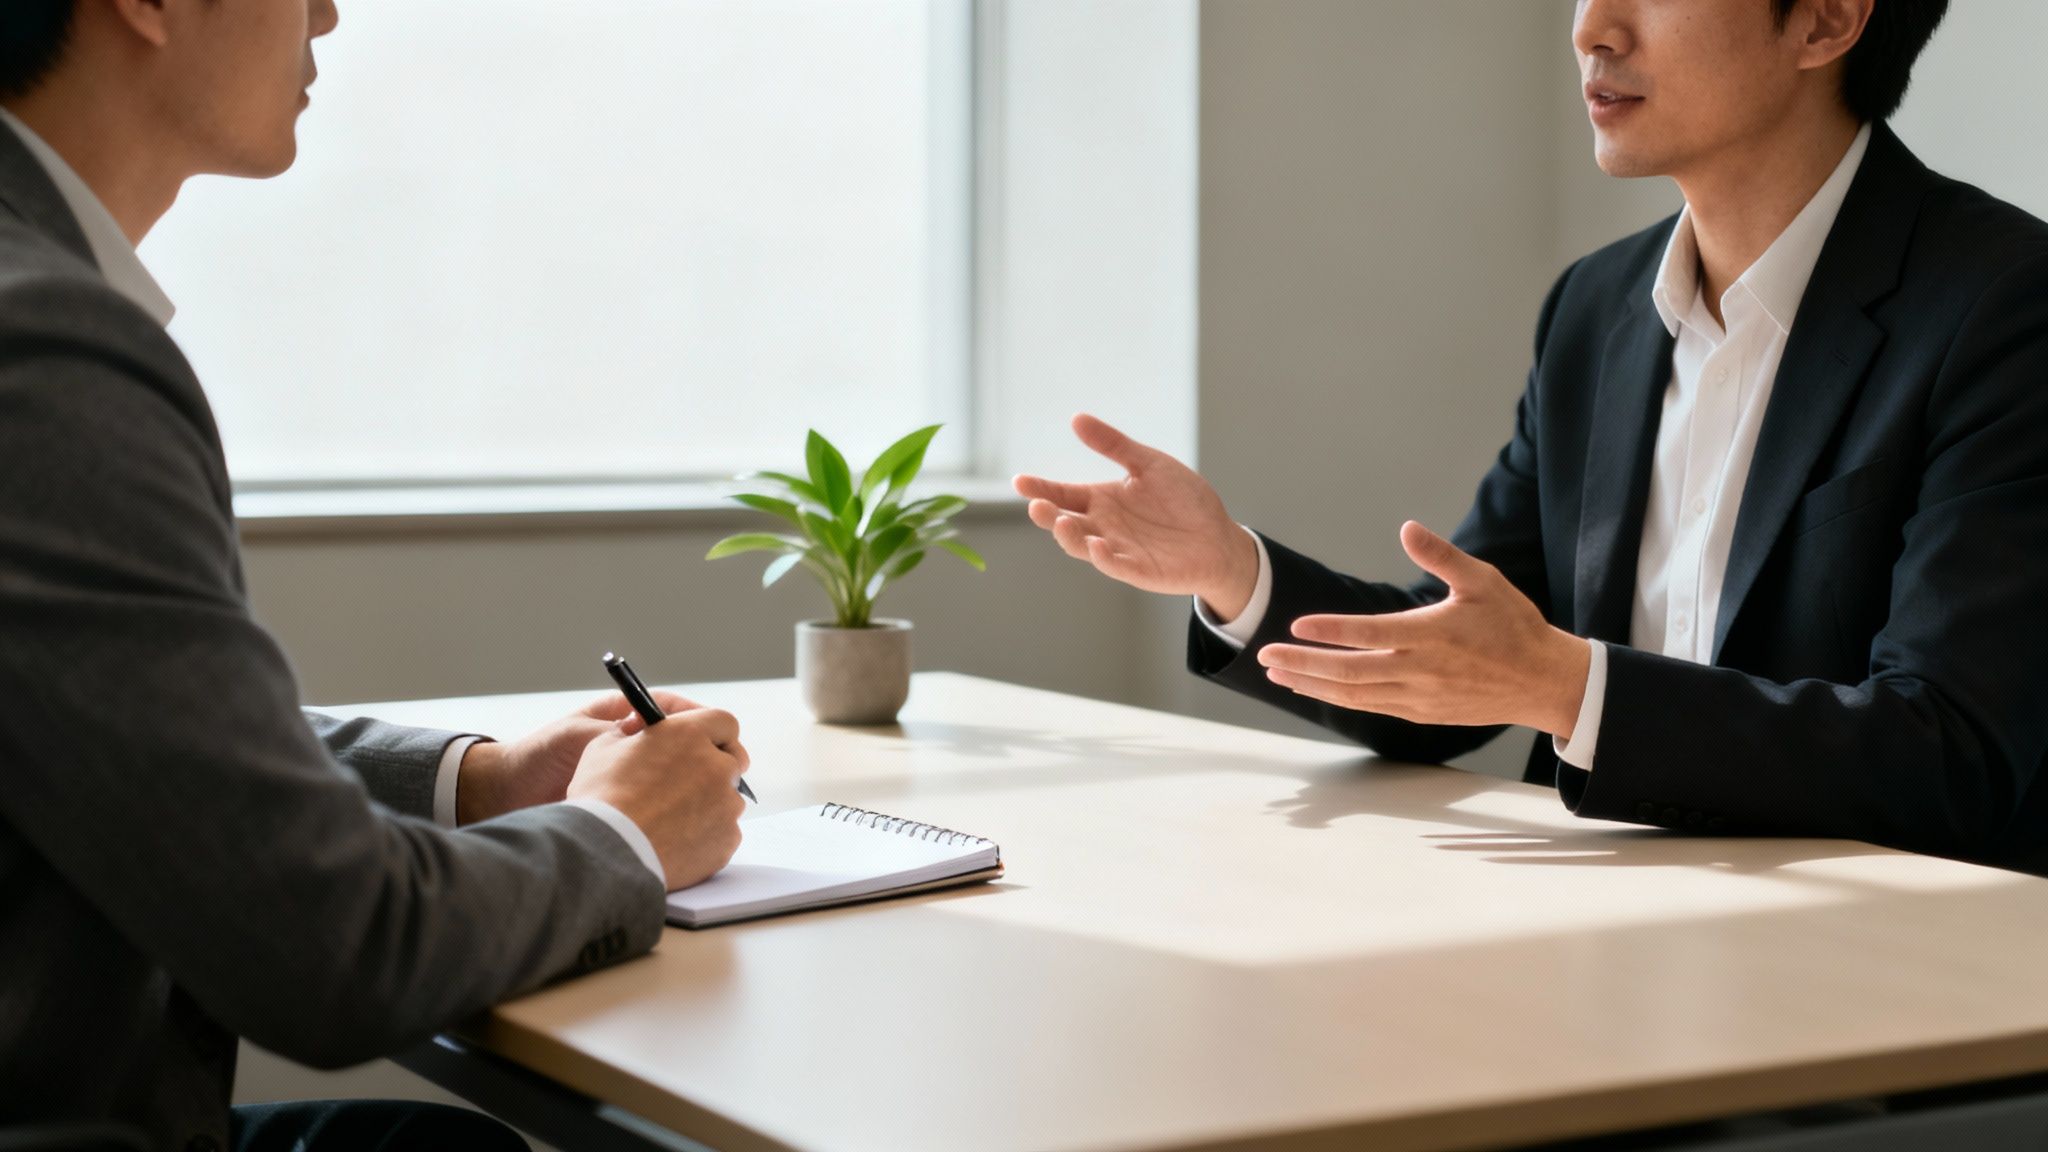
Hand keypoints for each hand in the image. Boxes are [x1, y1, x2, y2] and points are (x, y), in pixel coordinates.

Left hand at [456, 690, 703, 824]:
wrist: (507, 795)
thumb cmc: (539, 756)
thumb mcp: (579, 737)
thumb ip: (614, 735)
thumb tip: (651, 733)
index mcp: (625, 718)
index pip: (677, 712)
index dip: (702, 722)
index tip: (719, 736)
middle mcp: (637, 745)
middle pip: (690, 745)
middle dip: (711, 757)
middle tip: (726, 771)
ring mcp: (637, 775)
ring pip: (683, 777)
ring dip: (700, 786)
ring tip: (712, 796)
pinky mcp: (632, 804)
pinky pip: (667, 805)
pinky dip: (682, 811)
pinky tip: (690, 819)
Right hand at [567, 706, 750, 889]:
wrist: (606, 852)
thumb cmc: (601, 798)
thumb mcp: (604, 747)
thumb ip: (633, 734)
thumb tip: (637, 729)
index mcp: (691, 735)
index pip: (723, 722)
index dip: (713, 734)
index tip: (702, 744)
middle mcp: (717, 766)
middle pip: (730, 762)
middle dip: (712, 770)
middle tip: (683, 786)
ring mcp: (727, 805)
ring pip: (727, 800)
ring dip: (708, 806)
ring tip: (670, 822)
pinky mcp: (727, 839)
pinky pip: (724, 833)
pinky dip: (706, 836)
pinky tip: (676, 843)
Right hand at [1012, 413, 1260, 618]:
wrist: (1219, 536)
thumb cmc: (1184, 500)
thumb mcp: (1149, 464)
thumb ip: (1114, 445)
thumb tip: (1077, 419)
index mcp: (1102, 499)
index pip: (1063, 493)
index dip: (1040, 488)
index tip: (1019, 482)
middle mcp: (1103, 526)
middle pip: (1065, 521)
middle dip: (1048, 515)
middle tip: (1036, 505)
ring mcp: (1118, 549)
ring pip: (1082, 546)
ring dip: (1069, 537)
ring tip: (1063, 522)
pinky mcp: (1138, 570)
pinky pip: (1115, 566)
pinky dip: (1104, 557)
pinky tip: (1099, 545)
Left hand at [1255, 522, 1591, 737]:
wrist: (1543, 682)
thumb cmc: (1513, 625)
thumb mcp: (1483, 581)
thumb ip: (1441, 556)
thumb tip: (1406, 528)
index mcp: (1432, 635)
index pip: (1369, 633)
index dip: (1329, 631)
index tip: (1294, 625)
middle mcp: (1420, 671)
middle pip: (1349, 672)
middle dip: (1303, 664)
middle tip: (1265, 656)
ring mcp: (1419, 697)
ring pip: (1355, 695)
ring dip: (1313, 685)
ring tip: (1278, 674)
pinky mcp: (1422, 714)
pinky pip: (1371, 707)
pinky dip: (1339, 699)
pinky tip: (1317, 689)